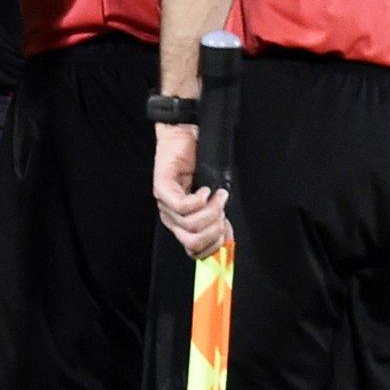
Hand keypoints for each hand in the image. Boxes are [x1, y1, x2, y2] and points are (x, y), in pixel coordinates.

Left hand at [153, 123, 230, 258]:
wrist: (186, 137)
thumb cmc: (201, 166)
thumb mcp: (214, 199)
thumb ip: (218, 219)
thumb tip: (227, 241)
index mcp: (182, 223)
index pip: (194, 251)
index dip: (214, 247)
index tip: (227, 231)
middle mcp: (171, 217)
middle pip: (193, 242)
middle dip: (214, 230)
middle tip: (222, 210)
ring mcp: (164, 204)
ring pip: (191, 224)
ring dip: (212, 211)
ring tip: (217, 195)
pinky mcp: (162, 189)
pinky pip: (183, 207)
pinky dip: (200, 200)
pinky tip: (205, 189)